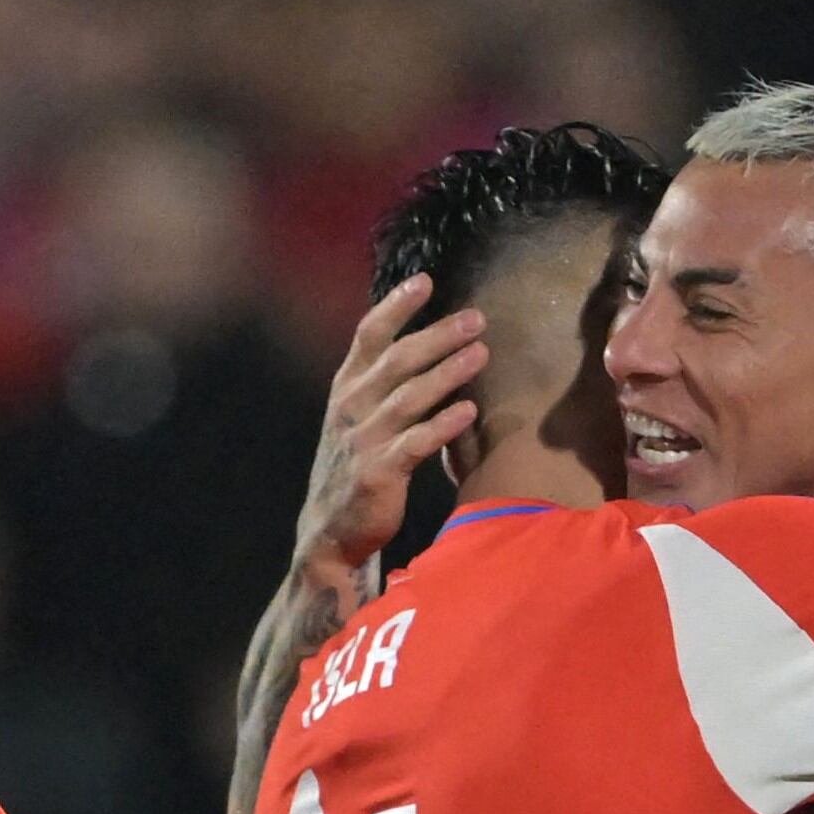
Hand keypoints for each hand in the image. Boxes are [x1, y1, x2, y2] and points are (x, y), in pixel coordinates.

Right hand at [297, 277, 490, 592]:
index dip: (397, 306)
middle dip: (438, 336)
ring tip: (481, 354)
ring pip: (409, 397)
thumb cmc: (357, 466)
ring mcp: (363, 440)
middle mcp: (351, 407)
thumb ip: (383, 381)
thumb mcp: (358, 416)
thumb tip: (428, 341)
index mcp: (347, 387)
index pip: (369, 335)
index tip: (427, 282)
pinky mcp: (377, 473)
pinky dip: (442, 426)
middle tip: (476, 319)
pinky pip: (414, 444)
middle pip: (397, 360)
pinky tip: (469, 412)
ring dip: (447, 373)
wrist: (331, 531)